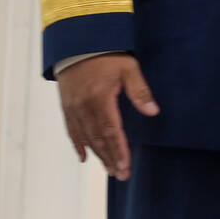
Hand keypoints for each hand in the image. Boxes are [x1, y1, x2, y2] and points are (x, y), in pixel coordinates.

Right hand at [56, 52, 158, 181]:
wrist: (77, 43)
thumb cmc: (106, 54)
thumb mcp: (128, 68)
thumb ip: (140, 91)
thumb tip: (153, 111)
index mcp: (100, 99)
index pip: (111, 131)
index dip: (119, 151)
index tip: (126, 166)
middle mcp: (84, 108)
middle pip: (98, 139)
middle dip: (111, 159)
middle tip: (121, 175)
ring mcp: (73, 109)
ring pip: (86, 138)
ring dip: (98, 155)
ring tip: (109, 170)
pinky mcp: (66, 107)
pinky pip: (72, 131)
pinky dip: (78, 145)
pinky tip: (84, 157)